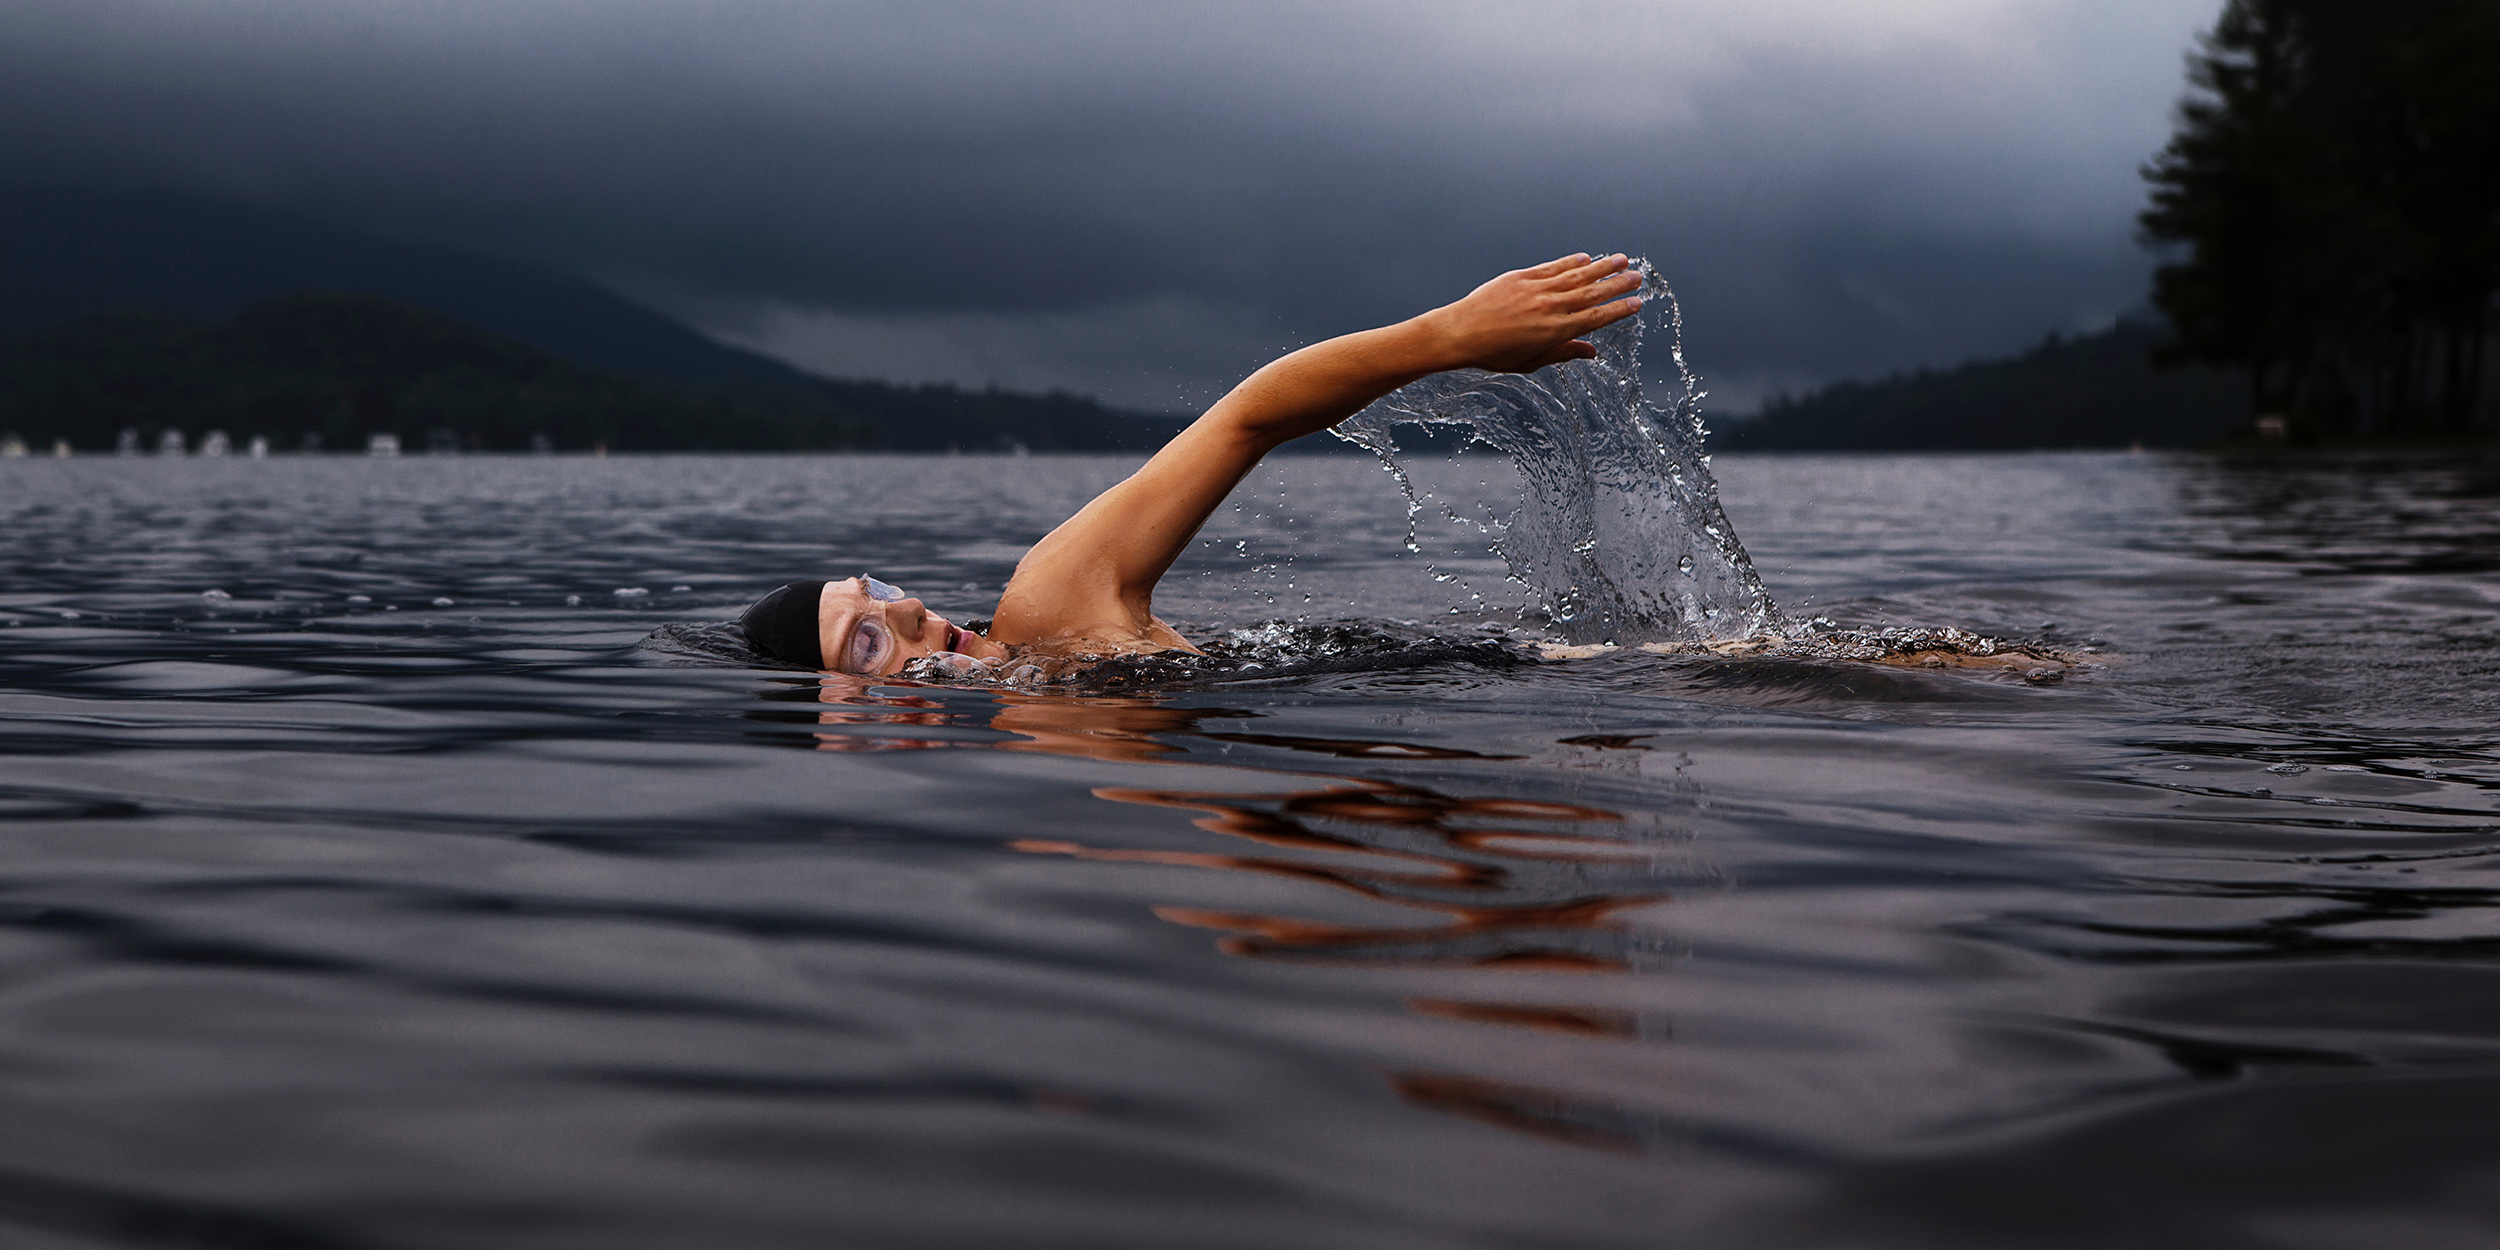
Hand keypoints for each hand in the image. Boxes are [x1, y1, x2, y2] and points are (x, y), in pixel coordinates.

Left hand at [1419, 253, 1644, 373]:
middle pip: (1592, 293)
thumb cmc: (1494, 353)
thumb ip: (1563, 353)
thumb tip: (1592, 353)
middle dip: (1618, 284)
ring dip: (1601, 267)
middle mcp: (1550, 308)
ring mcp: (1537, 290)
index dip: (1618, 310)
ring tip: (1622, 259)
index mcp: (1555, 332)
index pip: (1596, 319)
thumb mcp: (1531, 361)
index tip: (1637, 303)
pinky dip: (1570, 261)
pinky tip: (1585, 257)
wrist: (1460, 333)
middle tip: (1639, 276)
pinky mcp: (1522, 277)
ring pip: (1577, 275)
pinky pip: (1552, 267)